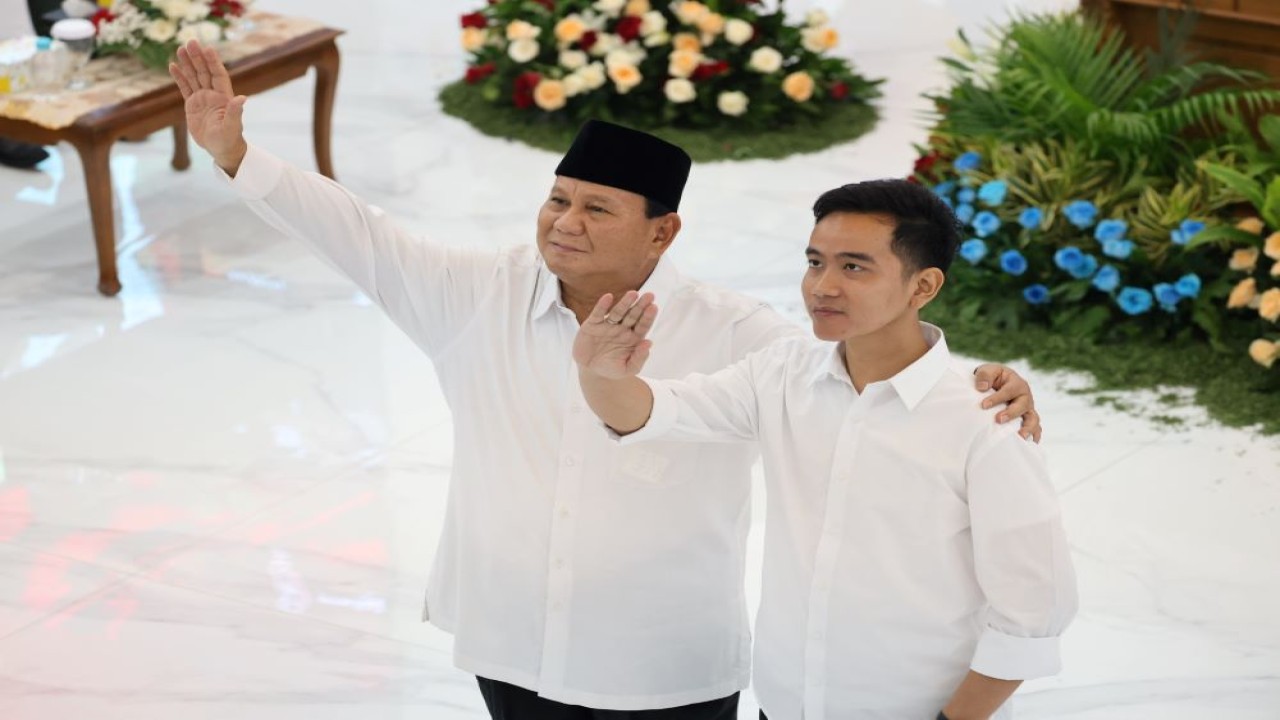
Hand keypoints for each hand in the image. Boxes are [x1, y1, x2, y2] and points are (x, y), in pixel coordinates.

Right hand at [168, 40, 247, 172]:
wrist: (221, 149)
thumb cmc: (229, 139)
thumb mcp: (232, 126)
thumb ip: (235, 112)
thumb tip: (243, 98)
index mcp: (224, 97)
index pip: (218, 75)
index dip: (214, 62)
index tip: (208, 48)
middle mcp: (213, 94)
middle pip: (204, 72)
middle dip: (198, 57)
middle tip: (191, 41)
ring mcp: (202, 98)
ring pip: (194, 77)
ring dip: (187, 63)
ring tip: (180, 48)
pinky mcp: (192, 104)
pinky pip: (184, 87)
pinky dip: (179, 77)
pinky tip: (173, 65)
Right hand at [573, 291, 657, 378]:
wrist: (591, 372)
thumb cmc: (612, 369)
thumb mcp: (627, 369)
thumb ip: (639, 358)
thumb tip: (649, 342)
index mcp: (633, 338)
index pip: (643, 325)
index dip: (648, 317)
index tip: (654, 307)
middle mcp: (622, 328)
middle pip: (633, 315)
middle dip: (641, 305)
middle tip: (650, 295)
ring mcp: (608, 325)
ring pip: (618, 312)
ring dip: (625, 303)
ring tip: (633, 294)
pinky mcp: (593, 324)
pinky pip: (598, 313)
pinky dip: (602, 305)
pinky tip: (608, 297)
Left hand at [974, 363, 1040, 442]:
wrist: (998, 381)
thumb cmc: (992, 377)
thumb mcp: (987, 370)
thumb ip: (984, 375)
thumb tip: (982, 387)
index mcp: (1016, 383)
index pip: (1008, 391)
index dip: (996, 398)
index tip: (983, 405)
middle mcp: (1025, 395)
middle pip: (1023, 405)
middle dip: (1011, 413)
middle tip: (998, 419)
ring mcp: (1028, 408)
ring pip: (1033, 418)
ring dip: (1028, 428)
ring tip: (1020, 436)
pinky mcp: (1027, 417)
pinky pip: (1035, 427)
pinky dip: (1035, 435)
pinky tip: (1030, 443)